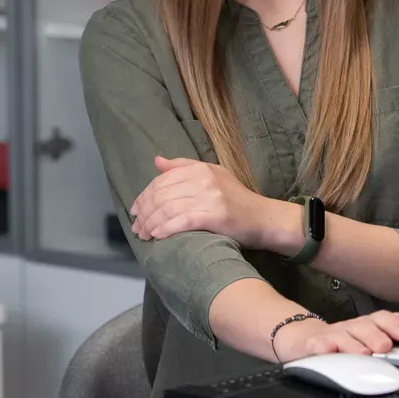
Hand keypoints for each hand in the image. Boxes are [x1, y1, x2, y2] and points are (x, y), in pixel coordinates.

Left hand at [129, 156, 273, 244]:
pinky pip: (183, 221)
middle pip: (162, 195)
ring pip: (169, 209)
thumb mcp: (211, 174)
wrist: (263, 218)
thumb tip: (157, 161)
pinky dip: (166, 229)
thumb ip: (182, 166)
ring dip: (151, 223)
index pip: (162, 180)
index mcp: (199, 168)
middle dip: (144, 212)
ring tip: (143, 235)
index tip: (135, 210)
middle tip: (136, 227)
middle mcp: (203, 179)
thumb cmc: (236, 198)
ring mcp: (210, 197)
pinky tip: (157, 236)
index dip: (144, 196)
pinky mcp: (215, 216)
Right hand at [273, 310, 398, 362]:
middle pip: (363, 327)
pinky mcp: (312, 346)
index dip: (393, 324)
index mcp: (364, 326)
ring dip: (353, 345)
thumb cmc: (341, 343)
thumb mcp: (364, 338)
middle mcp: (349, 328)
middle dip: (375, 335)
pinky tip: (327, 352)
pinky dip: (322, 349)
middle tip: (384, 346)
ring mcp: (330, 336)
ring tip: (362, 354)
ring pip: (342, 337)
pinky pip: (317, 346)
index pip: (381, 319)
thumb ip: (386, 333)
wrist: (303, 339)